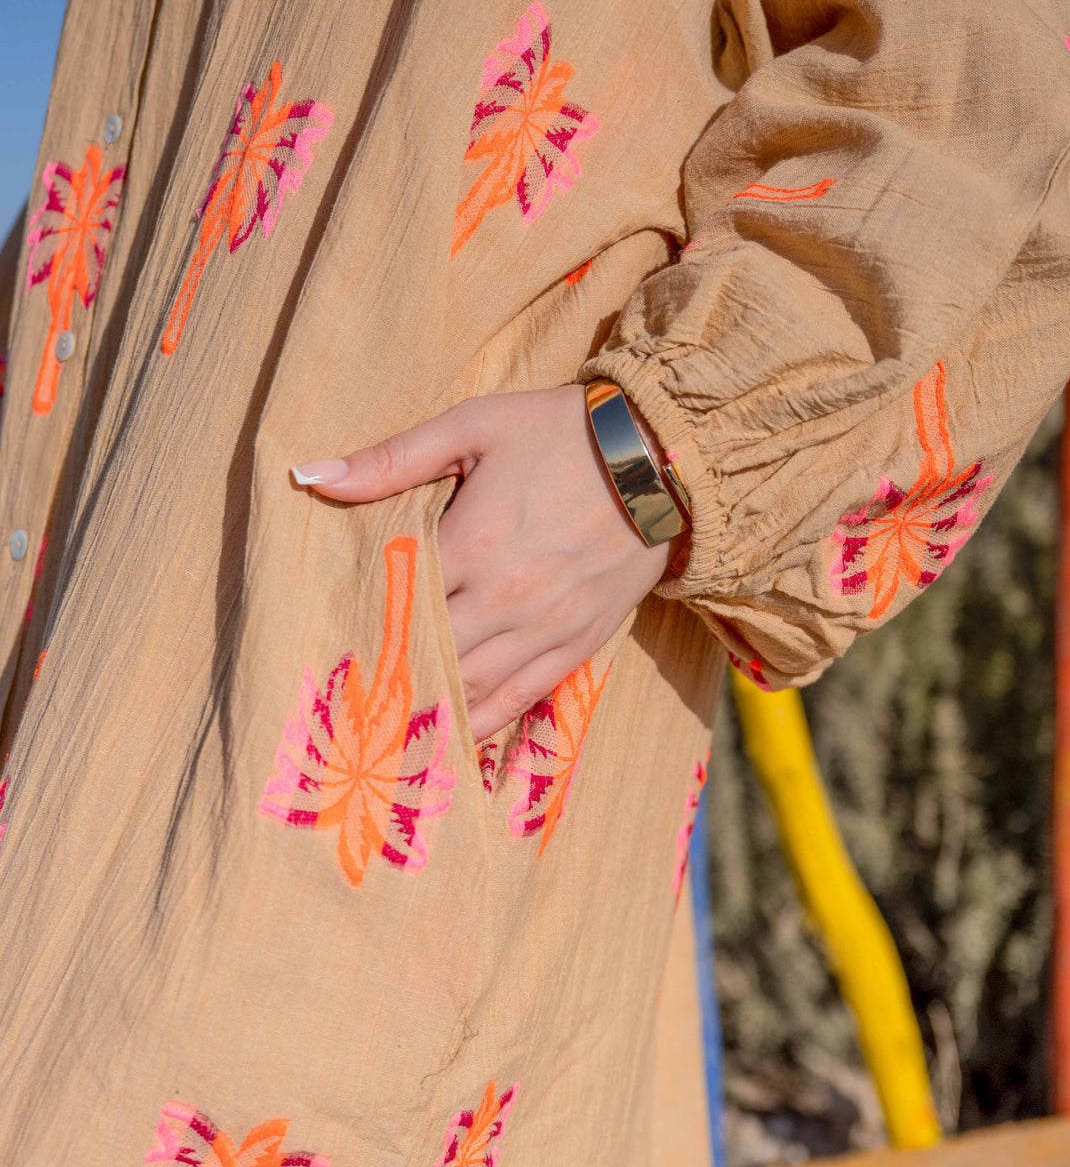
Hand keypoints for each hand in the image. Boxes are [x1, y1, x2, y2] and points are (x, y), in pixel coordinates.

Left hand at [291, 385, 675, 739]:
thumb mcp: (473, 426)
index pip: (395, 603)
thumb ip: (392, 458)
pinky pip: (521, 698)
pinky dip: (483, 723)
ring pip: (470, 689)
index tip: (320, 653)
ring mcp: (544, 627)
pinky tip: (451, 740)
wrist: (662, 455)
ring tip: (382, 740)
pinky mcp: (578, 643)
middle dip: (384, 680)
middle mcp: (505, 598)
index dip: (355, 629)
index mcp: (470, 544)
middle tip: (340, 709)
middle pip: (426, 656)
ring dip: (425, 712)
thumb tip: (311, 475)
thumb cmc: (559, 432)